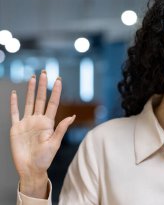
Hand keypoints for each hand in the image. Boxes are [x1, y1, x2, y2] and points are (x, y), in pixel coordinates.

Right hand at [10, 70, 74, 197]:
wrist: (30, 169)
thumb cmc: (45, 158)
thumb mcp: (55, 143)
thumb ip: (61, 129)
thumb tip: (73, 116)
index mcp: (48, 123)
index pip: (52, 103)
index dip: (56, 91)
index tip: (59, 80)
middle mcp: (38, 120)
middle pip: (40, 99)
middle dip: (42, 85)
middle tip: (45, 72)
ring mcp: (27, 123)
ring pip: (28, 102)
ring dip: (30, 90)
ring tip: (33, 77)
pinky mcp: (16, 128)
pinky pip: (14, 113)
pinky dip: (14, 103)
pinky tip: (15, 94)